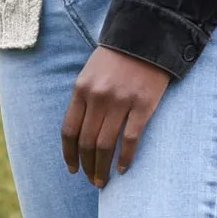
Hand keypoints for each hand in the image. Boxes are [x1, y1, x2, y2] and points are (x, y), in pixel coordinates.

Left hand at [61, 47, 170, 186]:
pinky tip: (124, 169)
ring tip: (103, 181)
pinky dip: (126, 157)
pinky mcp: (143, 105)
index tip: (72, 169)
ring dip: (102, 167)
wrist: (147, 36)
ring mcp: (120, 102)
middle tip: (91, 180)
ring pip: (106, 145)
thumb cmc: (117, 57)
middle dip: (86, 165)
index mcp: (81, 89)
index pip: (69, 130)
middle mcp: (98, 97)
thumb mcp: (91, 73)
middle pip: (86, 142)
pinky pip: (131, 139)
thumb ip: (84, 99)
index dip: (68, 154)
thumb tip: (80, 133)